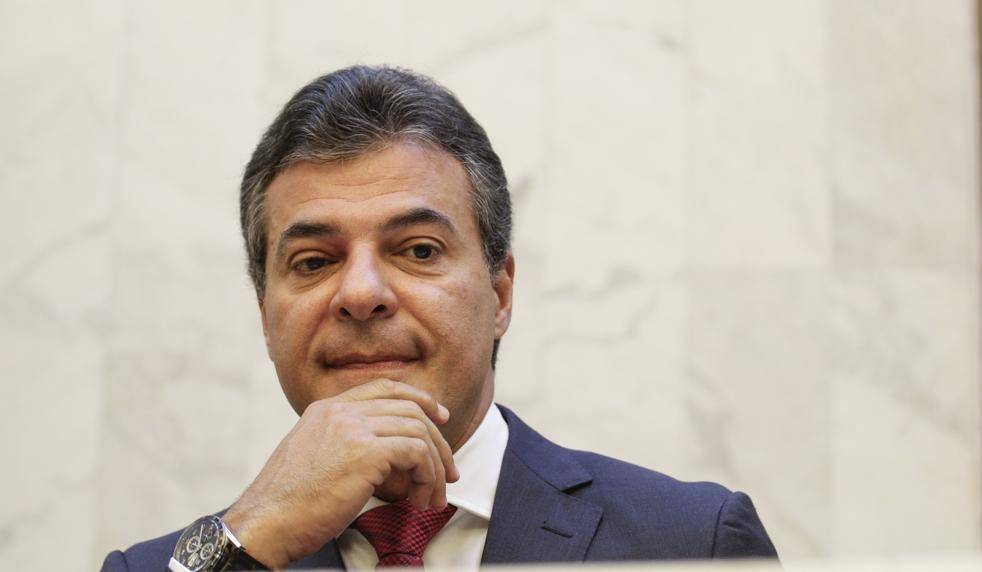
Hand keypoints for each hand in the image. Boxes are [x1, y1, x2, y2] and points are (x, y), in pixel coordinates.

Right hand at [222, 379, 459, 568]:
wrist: (266, 522)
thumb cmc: (288, 503)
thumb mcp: (313, 456)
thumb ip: (343, 443)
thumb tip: (385, 455)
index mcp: (326, 408)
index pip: (385, 388)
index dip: (419, 400)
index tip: (439, 418)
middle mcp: (341, 411)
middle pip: (409, 410)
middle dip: (437, 441)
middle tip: (447, 472)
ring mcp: (353, 428)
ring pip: (418, 432)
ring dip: (435, 467)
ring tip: (433, 496)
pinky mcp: (365, 453)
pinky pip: (417, 453)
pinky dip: (428, 476)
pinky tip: (420, 498)